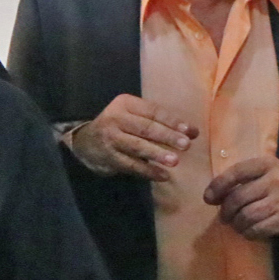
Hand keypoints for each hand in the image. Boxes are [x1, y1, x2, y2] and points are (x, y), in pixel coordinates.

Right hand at [68, 94, 196, 180]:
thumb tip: (193, 132)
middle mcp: (116, 118)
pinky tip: (163, 175)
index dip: (172, 121)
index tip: (190, 131)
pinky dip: (148, 171)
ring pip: (137, 146)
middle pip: (146, 128)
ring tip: (175, 161)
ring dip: (157, 154)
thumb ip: (161, 122)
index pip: (153, 111)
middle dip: (167, 136)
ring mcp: (110, 138)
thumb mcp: (135, 116)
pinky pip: (131, 165)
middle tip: (186, 145)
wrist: (85, 142)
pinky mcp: (108, 157)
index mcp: (126, 104)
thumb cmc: (120, 127)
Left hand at [203, 155, 278, 240]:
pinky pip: (256, 229)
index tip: (209, 198)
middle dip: (226, 210)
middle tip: (224, 217)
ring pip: (245, 216)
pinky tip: (249, 231)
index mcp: (267, 164)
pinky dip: (248, 233)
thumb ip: (244, 178)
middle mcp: (273, 180)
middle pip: (237, 198)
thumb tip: (213, 195)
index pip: (235, 173)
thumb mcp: (268, 173)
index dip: (218, 186)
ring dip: (236, 224)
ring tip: (237, 224)